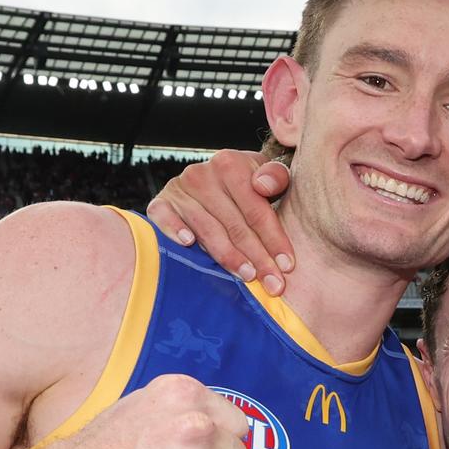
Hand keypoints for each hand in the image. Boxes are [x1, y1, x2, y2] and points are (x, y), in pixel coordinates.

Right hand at [147, 150, 292, 294]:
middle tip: (273, 284)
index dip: (274, 239)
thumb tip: (263, 185)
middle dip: (257, 257)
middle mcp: (202, 174)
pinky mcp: (160, 203)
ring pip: (207, 229)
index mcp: (231, 164)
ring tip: (247, 277)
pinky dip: (174, 229)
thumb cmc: (249, 184)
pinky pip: (164, 218)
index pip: (256, 210)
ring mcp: (179, 188)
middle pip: (234, 224)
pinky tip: (188, 243)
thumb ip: (276, 177)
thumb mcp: (269, 177)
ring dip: (228, 256)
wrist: (215, 178)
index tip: (288, 266)